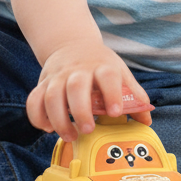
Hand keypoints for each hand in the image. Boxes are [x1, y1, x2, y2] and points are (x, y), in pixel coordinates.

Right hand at [26, 40, 151, 141]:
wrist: (72, 44)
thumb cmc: (100, 65)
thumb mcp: (119, 72)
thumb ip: (134, 95)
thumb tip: (146, 119)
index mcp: (102, 66)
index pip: (107, 76)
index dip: (112, 94)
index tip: (116, 113)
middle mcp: (78, 70)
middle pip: (75, 87)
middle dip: (81, 111)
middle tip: (89, 130)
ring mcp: (58, 76)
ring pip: (51, 96)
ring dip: (59, 119)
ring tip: (70, 136)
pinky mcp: (43, 83)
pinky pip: (34, 100)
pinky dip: (37, 117)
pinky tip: (49, 128)